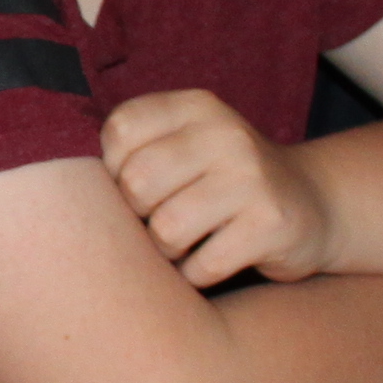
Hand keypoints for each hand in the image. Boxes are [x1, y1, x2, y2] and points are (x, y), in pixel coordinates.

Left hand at [102, 87, 337, 286]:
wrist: (315, 204)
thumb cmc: (226, 182)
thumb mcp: (188, 146)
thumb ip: (136, 149)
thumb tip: (67, 188)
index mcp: (195, 107)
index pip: (119, 132)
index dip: (114, 171)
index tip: (138, 187)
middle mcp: (225, 133)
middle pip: (137, 185)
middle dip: (140, 218)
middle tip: (163, 223)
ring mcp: (252, 177)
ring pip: (166, 230)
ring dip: (169, 252)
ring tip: (189, 244)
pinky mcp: (271, 224)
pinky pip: (201, 266)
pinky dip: (197, 276)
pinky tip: (214, 261)